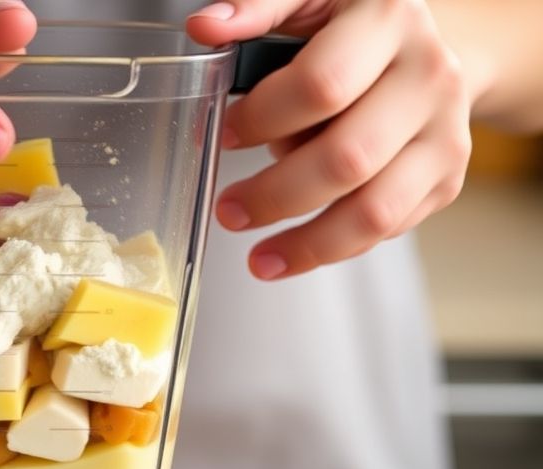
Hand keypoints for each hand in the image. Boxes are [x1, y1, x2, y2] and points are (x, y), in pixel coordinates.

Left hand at [187, 0, 472, 279]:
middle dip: (275, 195)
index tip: (227, 136)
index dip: (264, 118)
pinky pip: (388, 229)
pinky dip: (335, 248)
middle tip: (229, 211)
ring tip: (258, 259)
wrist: (429, 47)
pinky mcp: (447, 176)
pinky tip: (295, 251)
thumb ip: (256, 9)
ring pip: (375, 210)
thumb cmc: (351, 28)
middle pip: (348, 158)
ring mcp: (445, 131)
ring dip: (307, 243)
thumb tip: (205, 28)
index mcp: (388, 21)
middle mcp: (428, 76)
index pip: (322, 85)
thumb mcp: (306, 1)